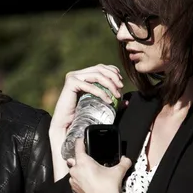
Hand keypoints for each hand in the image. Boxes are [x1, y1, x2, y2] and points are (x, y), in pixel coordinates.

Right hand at [49, 64, 123, 179]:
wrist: (65, 126)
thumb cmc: (80, 117)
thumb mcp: (99, 106)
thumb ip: (111, 102)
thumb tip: (126, 102)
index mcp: (83, 75)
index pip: (101, 67)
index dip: (113, 72)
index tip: (121, 83)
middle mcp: (77, 74)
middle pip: (100, 68)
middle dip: (113, 77)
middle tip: (120, 88)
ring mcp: (73, 77)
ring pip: (97, 74)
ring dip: (109, 84)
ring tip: (116, 95)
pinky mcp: (71, 83)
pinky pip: (90, 85)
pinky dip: (101, 92)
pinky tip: (108, 100)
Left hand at [68, 138, 146, 192]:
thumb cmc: (109, 187)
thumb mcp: (118, 171)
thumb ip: (124, 162)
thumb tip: (126, 159)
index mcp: (83, 162)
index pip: (78, 146)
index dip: (80, 141)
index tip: (82, 140)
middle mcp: (75, 170)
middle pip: (74, 159)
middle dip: (81, 159)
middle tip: (90, 161)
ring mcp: (73, 181)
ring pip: (73, 171)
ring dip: (79, 170)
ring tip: (91, 173)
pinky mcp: (74, 190)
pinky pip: (75, 181)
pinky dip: (80, 180)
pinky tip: (89, 183)